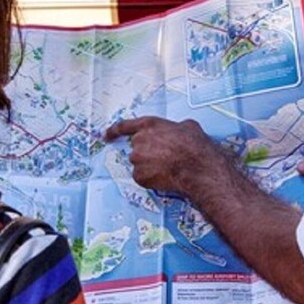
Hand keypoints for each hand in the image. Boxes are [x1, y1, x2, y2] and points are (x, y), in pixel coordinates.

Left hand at [105, 116, 221, 196]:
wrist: (197, 167)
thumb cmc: (195, 146)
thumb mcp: (187, 126)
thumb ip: (174, 127)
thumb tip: (177, 131)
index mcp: (148, 125)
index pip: (124, 126)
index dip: (114, 131)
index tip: (107, 136)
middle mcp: (139, 141)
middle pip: (137, 148)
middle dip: (147, 153)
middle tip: (164, 158)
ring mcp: (137, 160)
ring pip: (140, 164)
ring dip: (150, 166)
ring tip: (169, 168)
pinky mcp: (139, 176)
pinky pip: (142, 178)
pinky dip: (151, 179)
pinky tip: (165, 177)